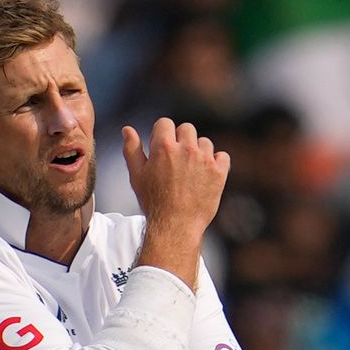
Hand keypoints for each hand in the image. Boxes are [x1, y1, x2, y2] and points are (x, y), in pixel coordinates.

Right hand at [122, 118, 228, 287]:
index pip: (164, 123)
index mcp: (164, 147)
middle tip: (176, 160)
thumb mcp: (136, 175)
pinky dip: (216, 162)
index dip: (161, 134)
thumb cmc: (153, 202)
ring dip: (198, 151)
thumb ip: (132, 149)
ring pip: (204, 142)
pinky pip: (222, 156)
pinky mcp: (219, 172)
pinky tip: (206, 174)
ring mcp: (205, 160)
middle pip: (186, 128)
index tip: (160, 148)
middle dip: (180, 139)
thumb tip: (127, 129)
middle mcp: (186, 149)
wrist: (176, 226)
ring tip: (190, 171)